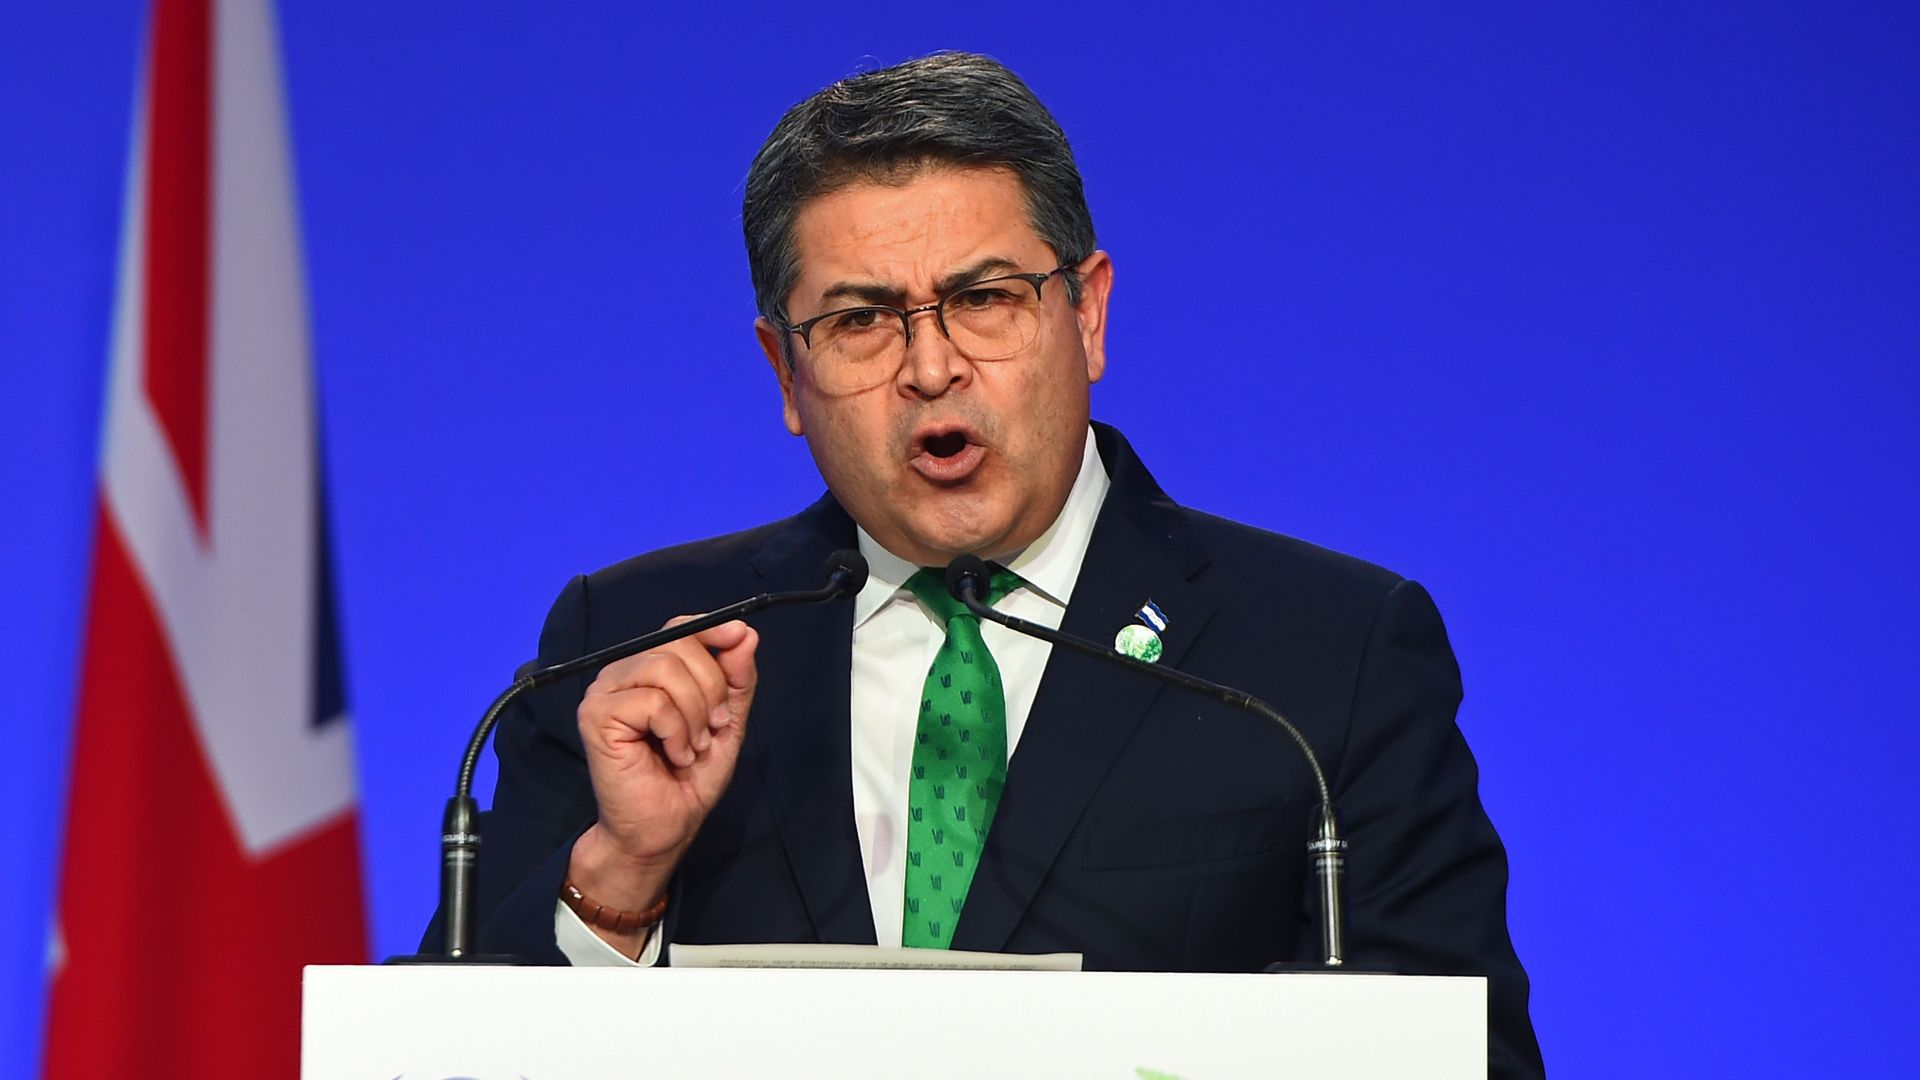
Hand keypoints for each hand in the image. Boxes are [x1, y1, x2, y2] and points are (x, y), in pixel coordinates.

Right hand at [570, 616, 758, 925]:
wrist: (663, 829)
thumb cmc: (688, 779)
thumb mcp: (725, 722)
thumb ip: (735, 678)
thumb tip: (744, 633)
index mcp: (647, 670)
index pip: (679, 629)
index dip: (712, 630)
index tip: (738, 641)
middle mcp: (621, 674)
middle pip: (676, 645)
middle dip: (711, 688)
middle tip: (713, 729)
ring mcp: (603, 693)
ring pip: (665, 669)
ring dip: (694, 714)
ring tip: (691, 747)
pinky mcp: (596, 716)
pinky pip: (653, 702)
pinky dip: (676, 732)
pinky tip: (673, 756)